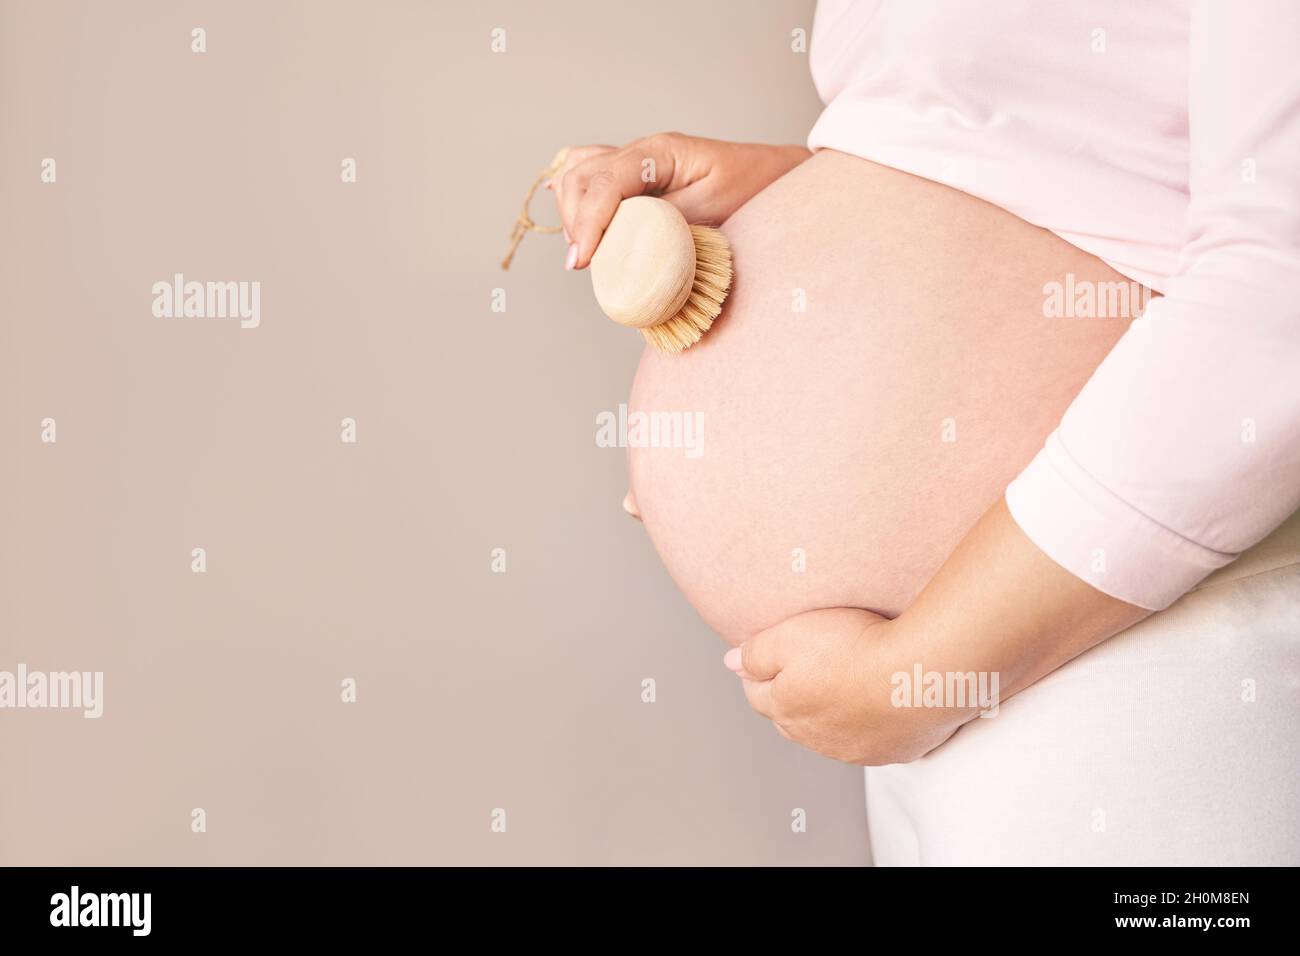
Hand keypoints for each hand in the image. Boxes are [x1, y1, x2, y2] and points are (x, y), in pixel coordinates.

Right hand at [548, 133, 808, 269]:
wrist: (777, 178)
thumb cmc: (752, 192)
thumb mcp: (712, 210)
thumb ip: (664, 222)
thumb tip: (623, 246)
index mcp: (659, 151)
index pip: (605, 181)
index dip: (587, 222)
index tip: (581, 262)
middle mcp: (641, 150)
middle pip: (582, 175)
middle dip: (574, 219)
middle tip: (583, 263)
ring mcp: (637, 158)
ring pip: (579, 171)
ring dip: (571, 210)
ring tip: (582, 249)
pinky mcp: (637, 174)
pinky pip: (592, 173)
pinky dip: (575, 193)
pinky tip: (571, 215)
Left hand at [725, 608, 963, 765]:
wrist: (919, 672)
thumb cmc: (857, 649)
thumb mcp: (789, 635)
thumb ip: (756, 652)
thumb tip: (733, 663)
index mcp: (787, 709)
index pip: (759, 695)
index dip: (761, 673)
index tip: (772, 656)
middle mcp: (816, 738)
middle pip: (792, 718)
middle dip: (792, 696)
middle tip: (810, 668)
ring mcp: (855, 750)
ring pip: (830, 733)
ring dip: (833, 713)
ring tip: (848, 682)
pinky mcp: (892, 751)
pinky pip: (873, 740)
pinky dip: (872, 723)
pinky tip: (881, 702)